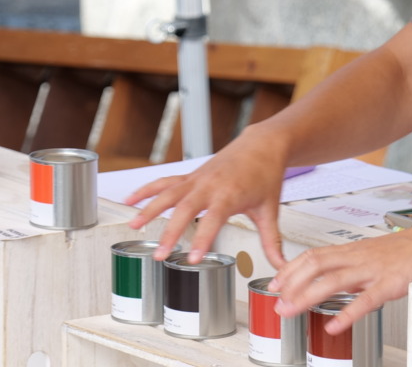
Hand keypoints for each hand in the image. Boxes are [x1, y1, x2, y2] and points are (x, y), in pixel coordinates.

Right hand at [124, 126, 291, 267]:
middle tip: (159, 255)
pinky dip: (146, 190)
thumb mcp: (270, 211)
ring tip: (133, 225)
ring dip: (149, 208)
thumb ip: (272, 242)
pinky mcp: (190, 176)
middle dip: (169, 233)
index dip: (202, 239)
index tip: (192, 259)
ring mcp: (197, 179)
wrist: (262, 145)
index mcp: (230, 195)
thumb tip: (281, 266)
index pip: (213, 220)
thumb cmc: (265, 176)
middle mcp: (209, 185)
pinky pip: (164, 182)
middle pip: (184, 209)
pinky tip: (130, 200)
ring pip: (168, 193)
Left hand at [266, 222, 411, 326]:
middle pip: (316, 264)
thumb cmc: (408, 250)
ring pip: (334, 279)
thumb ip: (352, 268)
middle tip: (277, 301)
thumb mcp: (373, 256)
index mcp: (353, 250)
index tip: (275, 283)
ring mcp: (374, 269)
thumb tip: (333, 281)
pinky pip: (366, 299)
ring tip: (292, 310)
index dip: (291, 268)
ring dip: (308, 295)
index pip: (313, 255)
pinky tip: (334, 325)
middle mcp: (359, 257)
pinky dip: (347, 313)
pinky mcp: (391, 282)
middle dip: (292, 282)